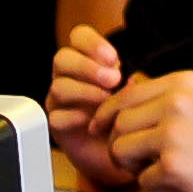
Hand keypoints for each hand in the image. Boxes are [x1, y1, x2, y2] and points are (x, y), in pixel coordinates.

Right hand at [47, 27, 133, 189]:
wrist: (123, 153)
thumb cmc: (130, 115)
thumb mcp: (136, 91)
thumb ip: (131, 78)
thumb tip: (131, 74)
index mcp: (88, 61)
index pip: (78, 37)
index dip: (91, 43)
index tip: (113, 58)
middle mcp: (70, 78)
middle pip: (62, 58)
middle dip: (88, 67)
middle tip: (113, 79)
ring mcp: (61, 102)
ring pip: (58, 86)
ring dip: (85, 91)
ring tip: (106, 100)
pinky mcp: (59, 127)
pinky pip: (56, 116)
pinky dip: (74, 116)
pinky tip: (90, 120)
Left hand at [102, 71, 192, 191]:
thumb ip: (169, 98)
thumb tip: (124, 102)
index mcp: (183, 82)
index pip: (124, 96)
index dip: (107, 116)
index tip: (102, 130)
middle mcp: (174, 102)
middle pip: (117, 124)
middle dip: (122, 145)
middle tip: (143, 160)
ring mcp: (172, 133)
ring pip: (120, 150)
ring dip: (134, 166)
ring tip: (163, 170)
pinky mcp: (173, 165)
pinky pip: (141, 180)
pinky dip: (157, 187)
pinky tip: (184, 182)